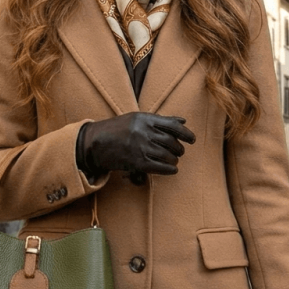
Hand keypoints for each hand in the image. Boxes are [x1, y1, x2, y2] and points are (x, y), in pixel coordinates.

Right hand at [77, 112, 195, 177]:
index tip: (192, 139)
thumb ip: (160, 120)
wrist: (95, 142)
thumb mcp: (137, 118)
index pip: (173, 125)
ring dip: (174, 160)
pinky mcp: (137, 162)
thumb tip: (183, 121)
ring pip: (167, 155)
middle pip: (171, 142)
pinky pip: (159, 167)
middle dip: (179, 149)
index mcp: (145, 119)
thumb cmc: (117, 129)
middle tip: (180, 152)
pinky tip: (172, 170)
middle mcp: (144, 132)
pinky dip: (169, 169)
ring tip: (174, 161)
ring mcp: (140, 147)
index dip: (186, 133)